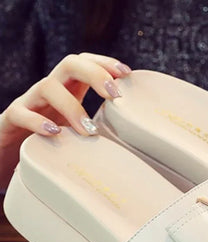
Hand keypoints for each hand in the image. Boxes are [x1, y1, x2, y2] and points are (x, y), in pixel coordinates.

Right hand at [0, 52, 130, 189]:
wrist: (14, 152)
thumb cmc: (54, 141)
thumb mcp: (80, 131)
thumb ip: (101, 129)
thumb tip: (134, 144)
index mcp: (69, 89)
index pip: (86, 63)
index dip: (105, 63)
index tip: (126, 74)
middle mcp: (51, 90)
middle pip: (69, 64)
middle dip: (94, 74)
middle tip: (114, 95)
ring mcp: (30, 102)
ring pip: (48, 86)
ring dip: (72, 106)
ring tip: (89, 130)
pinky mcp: (12, 120)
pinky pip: (21, 113)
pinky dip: (37, 122)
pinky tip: (55, 133)